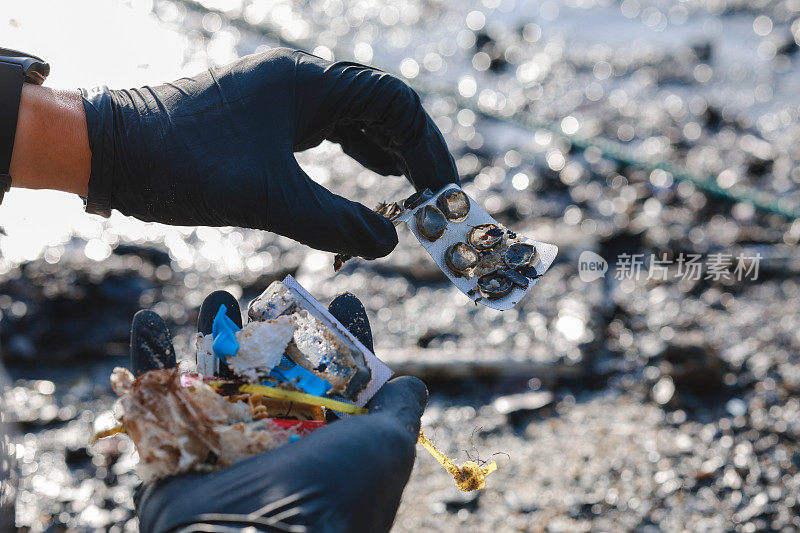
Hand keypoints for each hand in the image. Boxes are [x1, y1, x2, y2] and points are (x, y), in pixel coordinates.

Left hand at [82, 48, 457, 257]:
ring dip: (384, 153)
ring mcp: (280, 96)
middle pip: (380, 107)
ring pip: (353, 118)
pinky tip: (365, 176)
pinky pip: (326, 129)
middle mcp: (300, 80)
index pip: (395, 104)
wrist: (111, 151)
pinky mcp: (264, 116)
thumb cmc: (184, 165)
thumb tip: (389, 244)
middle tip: (433, 197)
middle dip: (412, 152)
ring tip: (410, 189)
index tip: (440, 193)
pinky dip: (352, 153)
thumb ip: (336, 223)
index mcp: (308, 83)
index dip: (428, 148)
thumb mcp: (269, 200)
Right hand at [128, 292, 427, 532]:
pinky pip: (152, 395)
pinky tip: (145, 318)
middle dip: (272, 326)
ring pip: (213, 373)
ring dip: (210, 330)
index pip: (334, 374)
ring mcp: (220, 441)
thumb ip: (398, 413)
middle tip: (271, 292)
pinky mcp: (171, 448)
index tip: (344, 298)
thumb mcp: (386, 446)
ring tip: (217, 296)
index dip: (340, 336)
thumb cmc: (333, 490)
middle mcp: (271, 438)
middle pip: (270, 367)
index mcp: (321, 436)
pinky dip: (146, 357)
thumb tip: (412, 383)